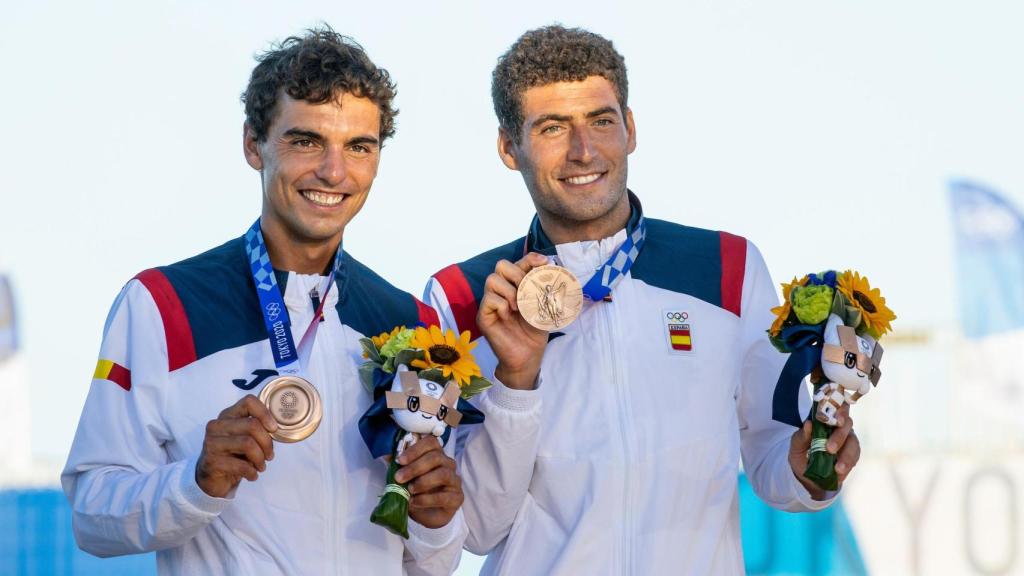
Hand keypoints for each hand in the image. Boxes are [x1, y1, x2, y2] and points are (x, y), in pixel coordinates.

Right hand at [196, 395, 277, 497]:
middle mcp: (217, 426)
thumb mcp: (245, 438)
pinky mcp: (212, 461)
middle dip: (267, 442)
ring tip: (261, 466)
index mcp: (227, 415)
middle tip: (270, 456)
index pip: (248, 402)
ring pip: (248, 444)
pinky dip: (252, 472)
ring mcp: (212, 443)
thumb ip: (258, 430)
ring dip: (260, 458)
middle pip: (252, 425)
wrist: (212, 479)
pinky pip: (240, 465)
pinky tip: (252, 475)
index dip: (265, 413)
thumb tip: (275, 428)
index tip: (273, 429)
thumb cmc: (233, 455)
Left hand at [394, 437, 462, 528]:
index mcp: (436, 454)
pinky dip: (426, 499)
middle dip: (415, 467)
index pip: (431, 443)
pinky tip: (415, 502)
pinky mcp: (457, 497)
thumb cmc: (417, 491)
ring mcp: (454, 480)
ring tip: (409, 490)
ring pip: (443, 474)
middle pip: (436, 457)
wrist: (426, 514)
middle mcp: (448, 464)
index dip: (415, 449)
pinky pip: (444, 496)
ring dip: (422, 482)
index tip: (399, 460)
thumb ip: (399, 466)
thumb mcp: (405, 477)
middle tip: (399, 478)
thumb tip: (387, 456)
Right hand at [477, 252, 549, 389]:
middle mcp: (501, 291)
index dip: (530, 258)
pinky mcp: (484, 316)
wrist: (528, 356)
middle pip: (501, 265)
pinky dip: (502, 305)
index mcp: (516, 285)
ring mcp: (491, 303)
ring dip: (509, 290)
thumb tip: (555, 267)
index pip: (519, 262)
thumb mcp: (545, 306)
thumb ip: (546, 288)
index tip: (544, 263)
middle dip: (518, 273)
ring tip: (519, 306)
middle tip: (528, 289)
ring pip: (492, 279)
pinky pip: (489, 299)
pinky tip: (509, 316)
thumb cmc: (535, 331)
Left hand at [788, 403, 859, 499]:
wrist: (807, 475)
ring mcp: (847, 440)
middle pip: (846, 423)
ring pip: (852, 441)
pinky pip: (855, 456)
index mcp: (824, 420)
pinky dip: (848, 463)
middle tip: (829, 448)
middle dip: (839, 435)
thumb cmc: (801, 454)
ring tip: (837, 467)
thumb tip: (808, 424)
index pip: (835, 406)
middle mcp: (838, 427)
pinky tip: (839, 471)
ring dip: (846, 454)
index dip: (839, 408)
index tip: (836, 417)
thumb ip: (801, 435)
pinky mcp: (852, 454)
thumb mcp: (796, 445)